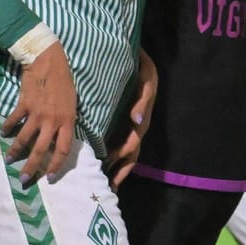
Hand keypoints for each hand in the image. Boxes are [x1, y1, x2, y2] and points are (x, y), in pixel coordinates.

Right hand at [1, 42, 78, 184]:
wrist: (49, 62)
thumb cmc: (63, 82)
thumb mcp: (72, 103)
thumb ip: (66, 121)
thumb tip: (58, 137)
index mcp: (68, 121)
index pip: (63, 150)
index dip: (55, 165)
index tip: (49, 177)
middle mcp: (53, 120)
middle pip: (42, 150)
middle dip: (32, 167)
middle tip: (25, 179)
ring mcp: (38, 113)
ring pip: (25, 138)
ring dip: (16, 151)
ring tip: (9, 160)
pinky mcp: (24, 105)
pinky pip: (14, 121)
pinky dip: (8, 128)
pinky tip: (4, 133)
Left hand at [104, 49, 158, 186]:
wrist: (135, 57)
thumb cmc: (141, 67)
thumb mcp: (147, 78)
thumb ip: (143, 99)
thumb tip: (137, 120)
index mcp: (141, 118)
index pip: (133, 141)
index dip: (123, 153)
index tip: (109, 163)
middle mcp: (137, 127)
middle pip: (131, 155)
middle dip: (119, 171)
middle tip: (106, 187)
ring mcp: (130, 128)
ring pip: (126, 155)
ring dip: (115, 170)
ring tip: (103, 185)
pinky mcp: (123, 125)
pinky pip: (118, 145)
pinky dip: (111, 159)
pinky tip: (98, 169)